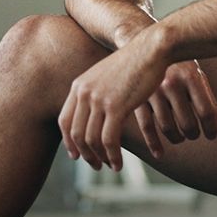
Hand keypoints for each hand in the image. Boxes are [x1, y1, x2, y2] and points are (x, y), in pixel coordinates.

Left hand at [58, 27, 216, 171]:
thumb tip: (96, 109)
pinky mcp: (116, 107)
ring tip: (111, 166)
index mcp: (80, 85)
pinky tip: (119, 163)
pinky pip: (109, 140)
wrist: (151, 50)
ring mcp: (99, 100)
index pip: (65, 120)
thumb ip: (97, 91)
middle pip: (76, 133)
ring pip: (92, 139)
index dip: (69, 141)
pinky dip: (112, 155)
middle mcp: (84, 93)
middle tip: (96, 165)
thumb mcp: (108, 75)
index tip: (77, 155)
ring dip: (100, 158)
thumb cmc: (135, 63)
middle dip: (85, 154)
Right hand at [134, 59, 216, 162]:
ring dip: (177, 138)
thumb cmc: (178, 64)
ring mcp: (152, 91)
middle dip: (194, 134)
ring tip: (181, 137)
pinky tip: (160, 153)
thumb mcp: (196, 76)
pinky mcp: (136, 98)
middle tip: (195, 134)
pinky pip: (147, 127)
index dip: (212, 128)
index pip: (207, 112)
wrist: (145, 44)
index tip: (212, 134)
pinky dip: (154, 144)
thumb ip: (210, 101)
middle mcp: (171, 83)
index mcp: (190, 75)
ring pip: (168, 128)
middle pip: (188, 123)